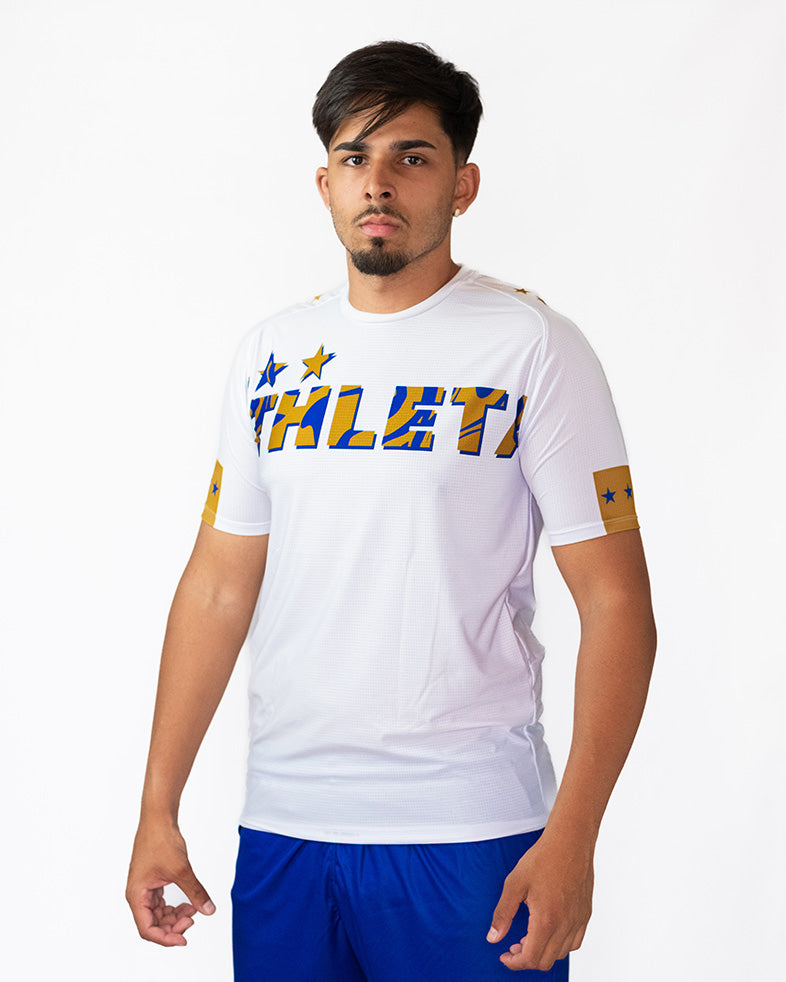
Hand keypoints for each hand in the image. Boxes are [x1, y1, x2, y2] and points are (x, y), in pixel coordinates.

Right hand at [126, 821, 214, 946]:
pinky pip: (161, 901)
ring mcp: (144, 887)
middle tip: (193, 919)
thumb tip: (209, 910)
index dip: (166, 937)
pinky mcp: (152, 880)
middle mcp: (137, 893)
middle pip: (153, 923)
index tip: (184, 938)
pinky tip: (190, 902)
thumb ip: (195, 891)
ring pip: (158, 913)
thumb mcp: (181, 869)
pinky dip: (174, 905)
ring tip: (194, 909)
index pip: (147, 929)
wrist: (158, 817)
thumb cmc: (161, 839)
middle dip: (173, 925)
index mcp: (136, 895)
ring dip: (174, 916)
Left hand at [486, 834, 593, 971]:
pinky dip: (560, 945)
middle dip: (526, 959)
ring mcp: (578, 920)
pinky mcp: (585, 914)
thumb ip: (503, 914)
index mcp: (546, 921)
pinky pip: (575, 942)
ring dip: (543, 952)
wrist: (570, 841)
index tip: (504, 955)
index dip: (514, 962)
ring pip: (560, 953)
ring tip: (529, 937)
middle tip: (513, 946)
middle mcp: (565, 925)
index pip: (530, 958)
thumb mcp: (514, 883)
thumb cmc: (543, 858)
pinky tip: (549, 930)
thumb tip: (493, 937)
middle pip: (545, 960)